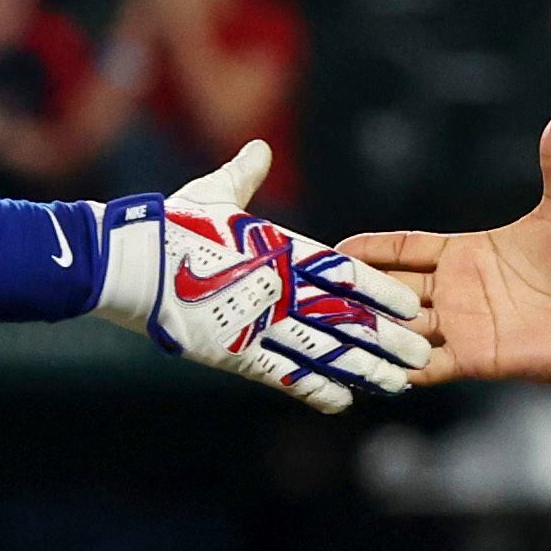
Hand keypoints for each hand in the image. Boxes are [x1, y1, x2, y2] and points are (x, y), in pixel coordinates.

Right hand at [95, 141, 425, 413]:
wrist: (129, 261)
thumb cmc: (171, 223)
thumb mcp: (213, 193)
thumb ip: (245, 176)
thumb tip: (259, 149)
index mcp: (279, 249)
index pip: (344, 272)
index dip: (381, 291)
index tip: (413, 304)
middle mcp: (278, 288)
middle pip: (343, 317)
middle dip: (385, 338)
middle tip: (421, 354)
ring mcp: (257, 322)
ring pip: (321, 351)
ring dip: (361, 368)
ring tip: (395, 383)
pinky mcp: (233, 350)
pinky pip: (281, 373)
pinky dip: (312, 388)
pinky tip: (341, 402)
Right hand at [341, 107, 550, 385]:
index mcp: (467, 252)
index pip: (406, 248)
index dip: (372, 248)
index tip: (334, 247)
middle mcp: (456, 290)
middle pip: (391, 288)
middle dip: (355, 290)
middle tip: (313, 289)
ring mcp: (462, 327)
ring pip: (399, 328)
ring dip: (367, 329)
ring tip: (327, 331)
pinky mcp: (474, 359)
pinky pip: (425, 367)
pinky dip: (396, 370)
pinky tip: (365, 370)